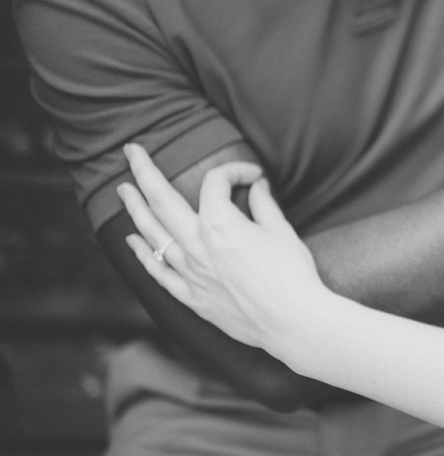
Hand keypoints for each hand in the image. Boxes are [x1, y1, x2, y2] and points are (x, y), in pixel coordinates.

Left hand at [118, 144, 322, 350]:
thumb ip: (264, 204)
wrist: (293, 321)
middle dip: (145, 171)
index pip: (215, 182)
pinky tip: (133, 241)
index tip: (255, 176)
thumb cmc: (292, 274)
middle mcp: (197, 245)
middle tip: (131, 151)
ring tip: (122, 190)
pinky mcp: (192, 297)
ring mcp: (190, 272)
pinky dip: (143, 255)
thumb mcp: (281, 230)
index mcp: (220, 223)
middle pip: (162, 200)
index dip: (235, 170)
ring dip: (135, 208)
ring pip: (152, 234)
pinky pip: (159, 272)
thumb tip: (257, 186)